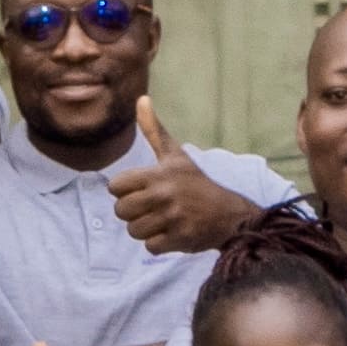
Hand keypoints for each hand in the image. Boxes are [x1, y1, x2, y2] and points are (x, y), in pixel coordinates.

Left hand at [110, 104, 253, 255]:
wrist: (230, 214)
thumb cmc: (197, 184)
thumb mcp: (176, 155)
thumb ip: (154, 130)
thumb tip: (141, 98)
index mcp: (160, 173)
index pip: (116, 187)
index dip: (125, 191)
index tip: (143, 190)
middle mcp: (165, 194)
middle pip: (121, 211)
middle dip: (134, 213)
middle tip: (153, 208)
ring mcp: (173, 217)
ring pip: (133, 231)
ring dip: (146, 229)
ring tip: (163, 220)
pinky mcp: (180, 239)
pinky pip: (150, 247)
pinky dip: (159, 243)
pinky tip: (172, 232)